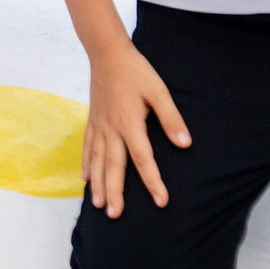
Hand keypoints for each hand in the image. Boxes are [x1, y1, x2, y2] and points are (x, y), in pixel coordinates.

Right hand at [84, 40, 189, 217]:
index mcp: (130, 123)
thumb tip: (185, 143)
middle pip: (113, 167)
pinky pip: (87, 147)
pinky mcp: (92, 120)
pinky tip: (85, 178)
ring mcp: (99, 125)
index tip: (161, 201)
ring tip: (98, 205)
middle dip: (115, 192)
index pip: (143, 159)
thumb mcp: (158, 91)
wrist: (107, 53)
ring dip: (98, 184)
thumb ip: (171, 118)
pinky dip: (86, 164)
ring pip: (97, 161)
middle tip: (115, 215)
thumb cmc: (136, 71)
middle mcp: (111, 129)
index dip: (153, 181)